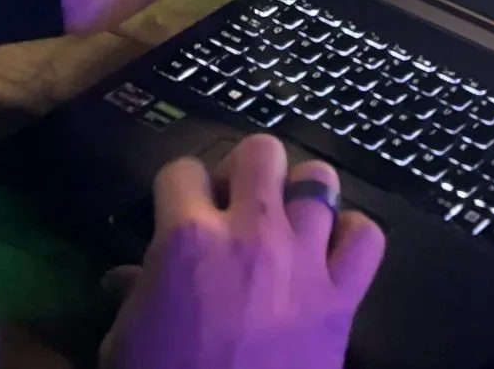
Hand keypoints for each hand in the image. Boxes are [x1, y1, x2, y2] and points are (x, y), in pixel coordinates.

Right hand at [100, 135, 384, 368]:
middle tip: (236, 204)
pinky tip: (331, 253)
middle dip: (246, 170)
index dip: (179, 188)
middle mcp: (251, 233)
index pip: (182, 169)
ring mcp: (303, 261)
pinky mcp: (343, 298)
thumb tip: (125, 279)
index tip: (180, 208)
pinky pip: (367, 237)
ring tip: (287, 222)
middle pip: (261, 151)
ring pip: (320, 180)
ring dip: (302, 196)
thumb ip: (134, 298)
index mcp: (187, 240)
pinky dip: (352, 237)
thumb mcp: (128, 343)